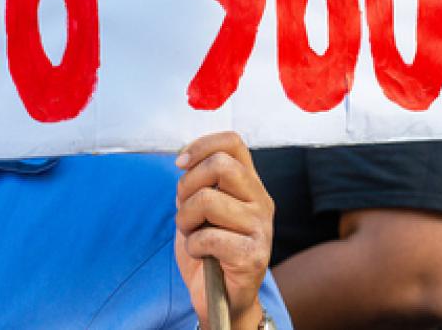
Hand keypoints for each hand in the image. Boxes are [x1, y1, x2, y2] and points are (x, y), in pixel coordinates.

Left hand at [174, 132, 273, 329]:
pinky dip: (193, 245)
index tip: (181, 163)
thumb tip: (184, 160)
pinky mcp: (253, 256)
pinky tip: (201, 253)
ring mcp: (261, 227)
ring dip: (186, 218)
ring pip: (208, 199)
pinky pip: (209, 237)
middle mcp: (260, 199)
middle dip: (188, 184)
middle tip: (185, 206)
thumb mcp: (200, 207)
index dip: (201, 145)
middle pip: (220, 164)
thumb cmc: (210, 248)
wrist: (223, 298)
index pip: (233, 142)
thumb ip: (198, 182)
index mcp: (249, 182)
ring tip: (191, 233)